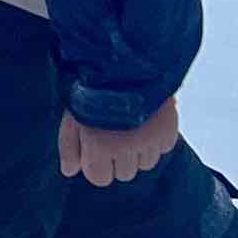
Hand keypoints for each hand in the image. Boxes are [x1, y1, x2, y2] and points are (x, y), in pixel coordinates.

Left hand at [58, 94, 179, 186]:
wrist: (122, 59)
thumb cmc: (91, 86)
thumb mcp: (71, 115)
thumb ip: (69, 146)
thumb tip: (70, 171)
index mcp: (99, 146)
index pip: (100, 178)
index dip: (97, 164)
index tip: (96, 148)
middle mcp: (126, 147)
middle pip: (124, 173)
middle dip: (118, 158)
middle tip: (114, 134)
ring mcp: (149, 139)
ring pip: (146, 163)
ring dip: (139, 150)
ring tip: (131, 126)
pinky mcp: (169, 129)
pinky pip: (164, 147)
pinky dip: (157, 139)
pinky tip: (148, 121)